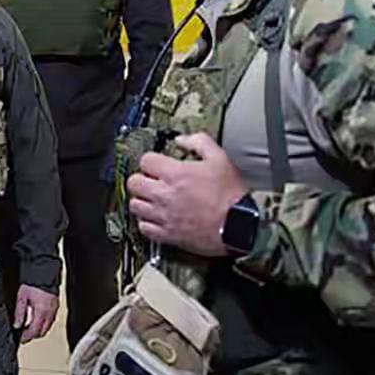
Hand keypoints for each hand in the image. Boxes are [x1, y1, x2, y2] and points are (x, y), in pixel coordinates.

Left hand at [14, 284, 57, 343]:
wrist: (43, 272)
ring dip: (39, 331)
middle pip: (42, 332)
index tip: (21, 339)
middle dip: (33, 336)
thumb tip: (17, 325)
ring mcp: (54, 310)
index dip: (27, 337)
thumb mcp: (22, 297)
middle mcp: (50, 313)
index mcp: (41, 312)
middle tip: (24, 336)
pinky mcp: (56, 306)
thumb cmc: (33, 283)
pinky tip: (38, 321)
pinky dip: (44, 324)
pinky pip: (51, 320)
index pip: (34, 331)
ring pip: (48, 327)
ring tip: (29, 328)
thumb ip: (20, 313)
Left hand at [126, 133, 247, 256]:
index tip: (157, 164)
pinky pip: (144, 228)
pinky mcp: (167, 234)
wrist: (240, 227)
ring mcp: (164, 215)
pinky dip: (146, 222)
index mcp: (175, 174)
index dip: (151, 160)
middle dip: (141, 179)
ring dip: (142, 200)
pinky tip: (156, 218)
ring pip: (135, 206)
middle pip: (134, 183)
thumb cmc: (231, 196)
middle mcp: (164, 194)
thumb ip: (199, 142)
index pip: (145, 160)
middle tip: (151, 181)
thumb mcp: (220, 158)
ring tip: (152, 199)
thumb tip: (182, 140)